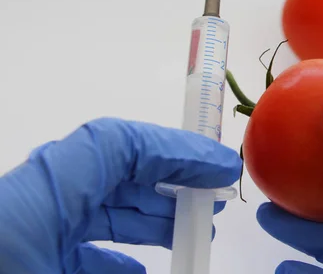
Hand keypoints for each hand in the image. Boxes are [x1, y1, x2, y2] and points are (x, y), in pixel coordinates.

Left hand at [0, 117, 241, 273]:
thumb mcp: (59, 273)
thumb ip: (114, 271)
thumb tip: (153, 268)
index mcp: (32, 200)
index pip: (115, 144)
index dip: (174, 148)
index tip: (217, 168)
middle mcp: (28, 205)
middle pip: (112, 171)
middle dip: (169, 181)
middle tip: (212, 198)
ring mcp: (23, 231)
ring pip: (96, 206)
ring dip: (147, 216)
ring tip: (189, 233)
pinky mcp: (21, 254)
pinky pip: (76, 244)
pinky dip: (114, 252)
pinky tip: (137, 271)